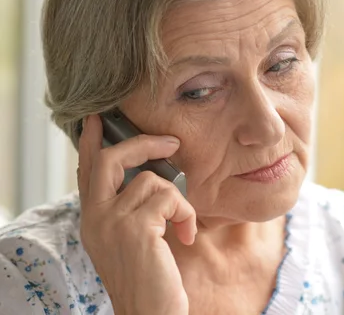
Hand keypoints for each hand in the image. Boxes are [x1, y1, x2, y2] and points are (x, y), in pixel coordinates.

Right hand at [77, 114, 195, 314]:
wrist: (150, 313)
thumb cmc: (149, 278)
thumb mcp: (131, 239)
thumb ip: (130, 209)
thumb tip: (150, 177)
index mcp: (92, 220)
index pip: (87, 172)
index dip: (91, 143)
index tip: (97, 119)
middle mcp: (95, 218)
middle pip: (110, 159)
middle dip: (142, 143)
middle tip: (171, 142)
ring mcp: (113, 222)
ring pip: (152, 180)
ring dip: (179, 200)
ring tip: (183, 225)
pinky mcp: (136, 228)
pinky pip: (170, 197)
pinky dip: (186, 213)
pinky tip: (186, 235)